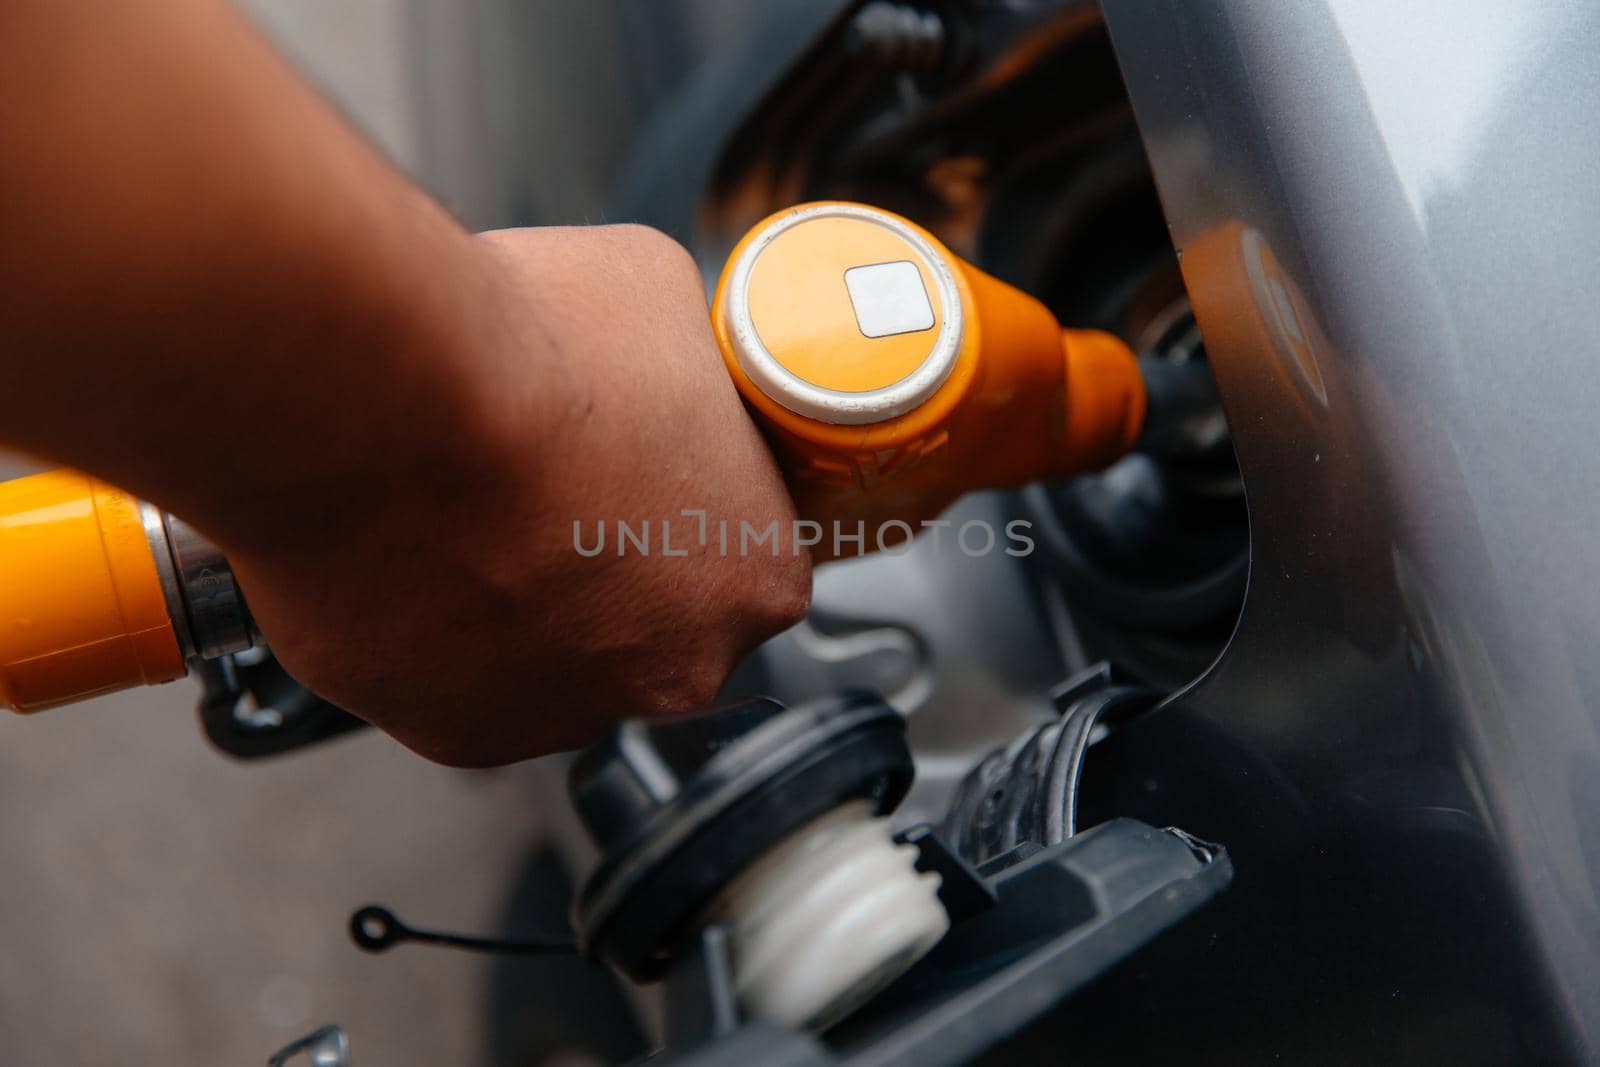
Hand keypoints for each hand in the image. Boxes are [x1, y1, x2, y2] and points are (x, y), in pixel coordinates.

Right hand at [229, 225, 811, 765]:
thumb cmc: (530, 353)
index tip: (645, 467)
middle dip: (615, 567)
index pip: (749, 556)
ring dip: (527, 606)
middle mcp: (676, 672)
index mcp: (757, 578)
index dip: (693, 506)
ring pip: (556, 661)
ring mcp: (561, 715)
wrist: (377, 407)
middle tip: (553, 486)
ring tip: (472, 513)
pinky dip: (438, 634)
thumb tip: (667, 354)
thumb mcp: (658, 294)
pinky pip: (456, 683)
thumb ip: (688, 362)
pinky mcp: (452, 732)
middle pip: (659, 623)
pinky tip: (415, 554)